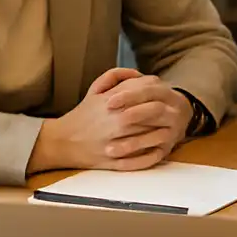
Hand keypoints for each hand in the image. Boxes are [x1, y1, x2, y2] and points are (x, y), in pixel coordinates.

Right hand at [27, 68, 187, 173]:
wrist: (62, 142)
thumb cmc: (83, 115)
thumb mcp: (95, 89)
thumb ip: (116, 76)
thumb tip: (140, 73)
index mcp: (115, 103)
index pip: (149, 93)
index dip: (162, 92)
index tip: (166, 95)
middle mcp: (118, 122)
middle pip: (156, 113)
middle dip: (167, 111)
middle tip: (174, 113)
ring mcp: (119, 143)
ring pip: (154, 136)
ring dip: (166, 132)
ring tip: (171, 130)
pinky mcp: (117, 162)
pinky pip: (144, 160)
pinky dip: (155, 154)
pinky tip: (160, 149)